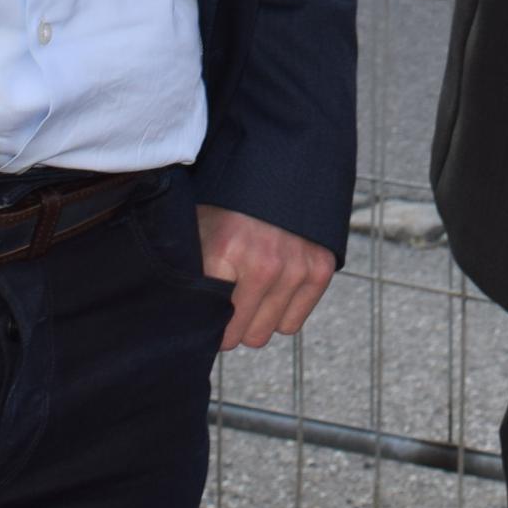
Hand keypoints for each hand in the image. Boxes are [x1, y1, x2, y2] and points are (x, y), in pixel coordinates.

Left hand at [198, 206, 336, 354]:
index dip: (208, 323)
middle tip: (231, 301)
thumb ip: (191, 275)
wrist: (276, 172)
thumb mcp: (197, 234)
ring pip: (270, 331)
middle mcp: (264, 263)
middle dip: (236, 325)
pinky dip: (283, 311)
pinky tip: (275, 288)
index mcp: (223, 253)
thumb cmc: (227, 210)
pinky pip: (294, 322)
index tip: (207, 313)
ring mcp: (296, 267)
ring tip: (253, 291)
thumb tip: (186, 319)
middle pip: (245, 335)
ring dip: (260, 318)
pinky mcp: (321, 268)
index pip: (214, 325)